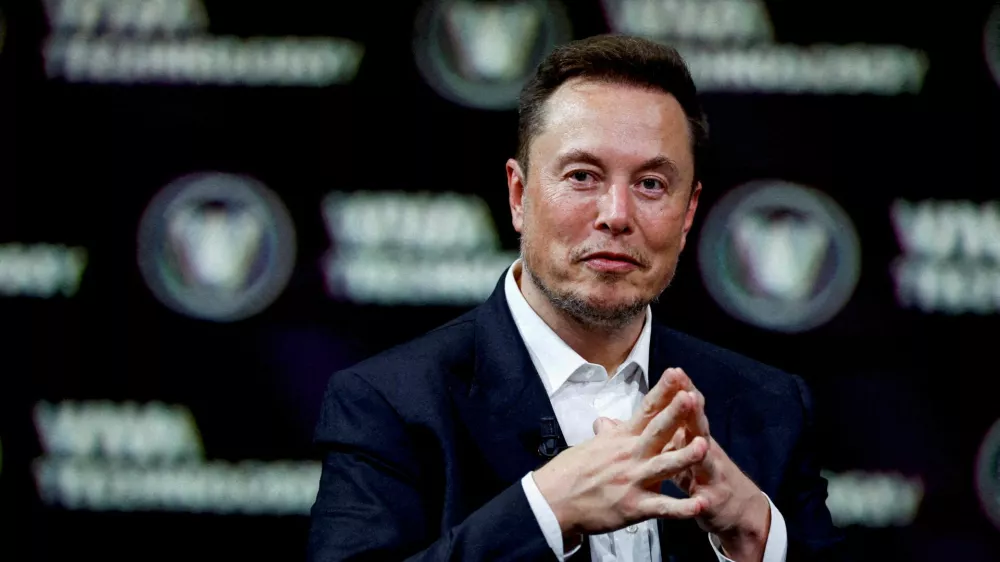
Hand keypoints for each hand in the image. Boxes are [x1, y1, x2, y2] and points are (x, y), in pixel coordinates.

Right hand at [531, 368, 709, 538]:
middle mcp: (630, 455)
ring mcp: (633, 480)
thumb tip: (606, 422)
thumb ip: (606, 435)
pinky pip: (662, 508)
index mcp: (621, 438)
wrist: (553, 502)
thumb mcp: (590, 447)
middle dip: (675, 414)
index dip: (663, 391)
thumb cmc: (569, 473)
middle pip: (657, 431)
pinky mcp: (634, 507)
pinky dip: (682, 507)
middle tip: (691, 397)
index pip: (646, 409)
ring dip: (684, 457)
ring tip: (703, 446)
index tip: (677, 374)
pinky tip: (700, 503)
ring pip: (664, 466)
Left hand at [661, 368, 770, 560]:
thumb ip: (664, 432)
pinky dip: (702, 501)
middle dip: (692, 411)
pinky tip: (701, 499)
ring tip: (699, 442)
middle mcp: (705, 451)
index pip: (686, 410)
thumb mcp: (683, 450)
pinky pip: (706, 502)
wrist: (739, 510)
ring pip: (706, 461)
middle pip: (698, 427)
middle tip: (687, 393)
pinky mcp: (711, 502)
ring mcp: (711, 476)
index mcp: (692, 437)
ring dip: (701, 451)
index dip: (680, 392)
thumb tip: (642, 414)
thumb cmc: (703, 475)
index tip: (674, 371)